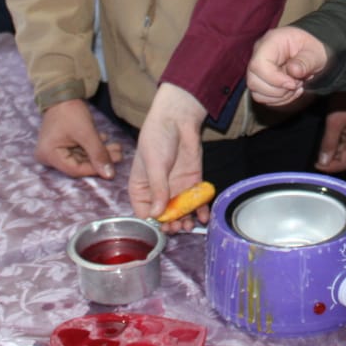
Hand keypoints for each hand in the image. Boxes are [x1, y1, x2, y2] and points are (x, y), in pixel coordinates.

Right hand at [35, 98, 122, 178]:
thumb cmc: (70, 111)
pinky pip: (78, 149)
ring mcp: (55, 150)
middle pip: (79, 163)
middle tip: (119, 155)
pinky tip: (106, 140)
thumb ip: (98, 154)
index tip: (112, 168)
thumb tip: (109, 175)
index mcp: (49, 155)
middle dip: (99, 159)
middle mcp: (48, 156)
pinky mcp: (61, 144)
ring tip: (117, 148)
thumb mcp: (86, 133)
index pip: (75, 170)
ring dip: (99, 152)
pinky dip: (92, 146)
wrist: (62, 91)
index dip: (95, 169)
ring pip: (81, 156)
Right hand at [129, 83, 207, 230]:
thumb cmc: (157, 138)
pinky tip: (203, 217)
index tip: (163, 227)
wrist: (178, 118)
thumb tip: (157, 214)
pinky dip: (200, 211)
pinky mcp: (192, 182)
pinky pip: (196, 201)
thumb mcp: (154, 164)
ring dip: (185, 221)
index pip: (144, 213)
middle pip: (164, 216)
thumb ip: (158, 189)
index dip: (153, 223)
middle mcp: (158, 192)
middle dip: (171, 225)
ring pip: (181, 212)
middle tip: (178, 227)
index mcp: (141, 188)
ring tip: (189, 225)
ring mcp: (176, 188)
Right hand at [246, 26, 330, 105]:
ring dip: (279, 96)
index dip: (275, 79)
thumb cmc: (311, 50)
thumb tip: (293, 71)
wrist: (311, 55)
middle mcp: (259, 54)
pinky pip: (261, 97)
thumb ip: (306, 61)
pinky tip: (290, 91)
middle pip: (253, 81)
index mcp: (271, 41)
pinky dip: (278, 100)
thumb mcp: (315, 53)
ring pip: (256, 92)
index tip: (293, 83)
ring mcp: (257, 68)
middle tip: (297, 84)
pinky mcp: (259, 81)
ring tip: (295, 87)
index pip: (258, 64)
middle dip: (278, 90)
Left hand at [316, 94, 345, 171]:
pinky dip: (345, 147)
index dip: (329, 168)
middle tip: (320, 158)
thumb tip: (323, 162)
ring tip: (325, 148)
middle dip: (335, 164)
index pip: (345, 163)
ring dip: (340, 155)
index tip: (316, 165)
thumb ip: (329, 143)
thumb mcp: (333, 120)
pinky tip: (335, 140)